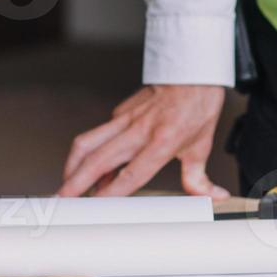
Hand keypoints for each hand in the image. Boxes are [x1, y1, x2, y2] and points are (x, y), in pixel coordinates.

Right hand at [61, 85, 231, 197]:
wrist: (193, 70)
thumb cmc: (198, 106)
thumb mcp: (202, 145)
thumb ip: (198, 178)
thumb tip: (214, 197)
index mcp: (163, 141)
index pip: (132, 172)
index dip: (111, 190)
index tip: (95, 205)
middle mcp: (140, 130)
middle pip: (99, 159)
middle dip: (76, 182)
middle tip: (62, 200)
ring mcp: (125, 119)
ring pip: (88, 142)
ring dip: (72, 166)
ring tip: (66, 185)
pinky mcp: (119, 112)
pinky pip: (98, 134)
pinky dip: (88, 153)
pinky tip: (90, 168)